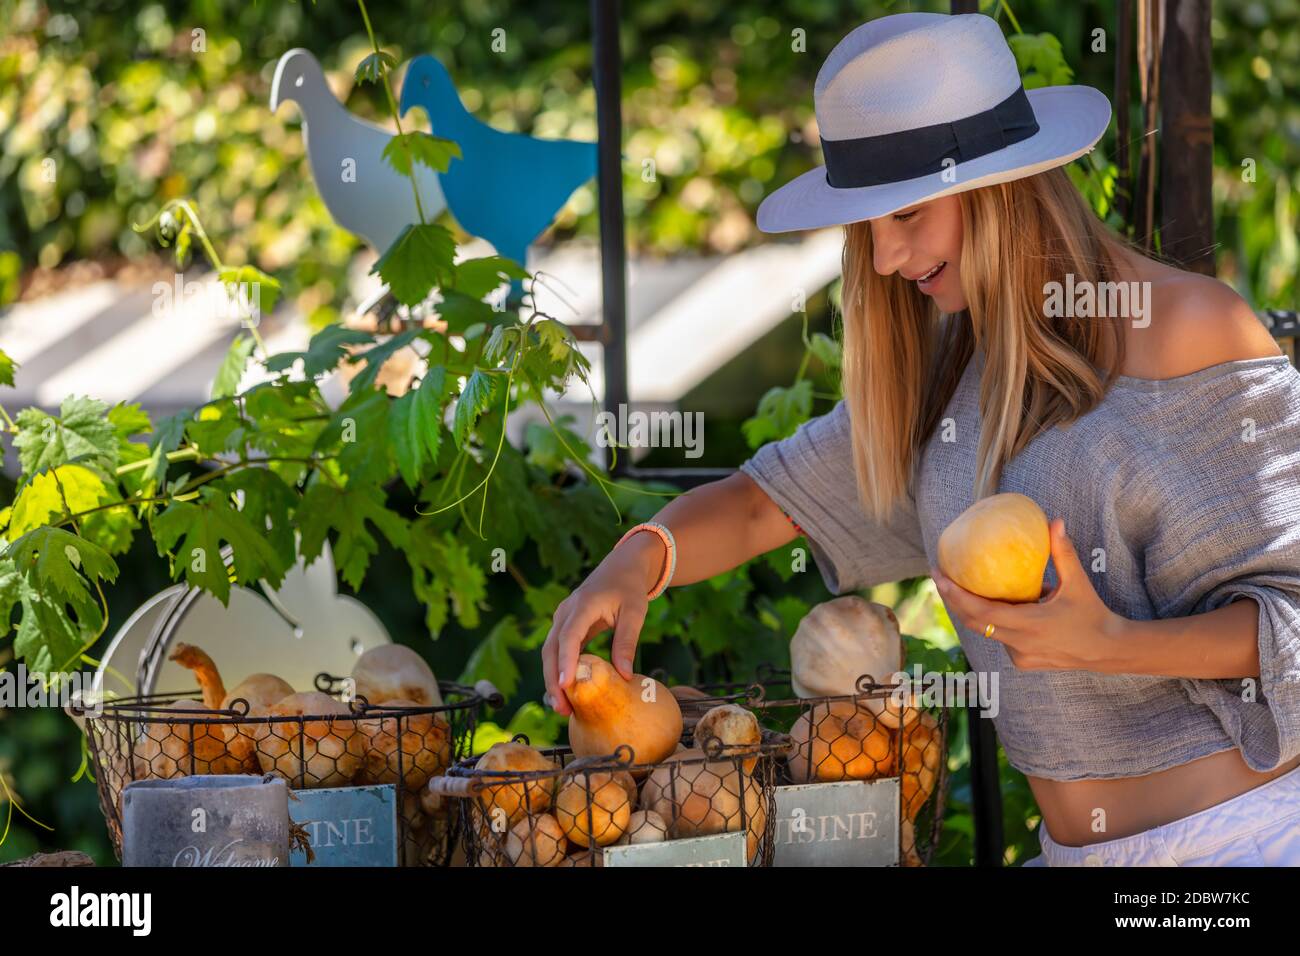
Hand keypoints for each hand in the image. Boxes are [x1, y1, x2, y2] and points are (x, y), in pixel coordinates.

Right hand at [541, 537, 659, 715]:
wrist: (622, 566)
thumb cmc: (629, 587)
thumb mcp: (635, 612)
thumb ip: (626, 642)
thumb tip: (624, 675)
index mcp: (583, 605)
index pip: (569, 636)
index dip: (566, 662)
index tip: (565, 686)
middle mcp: (566, 612)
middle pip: (551, 649)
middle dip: (553, 680)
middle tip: (562, 708)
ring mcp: (562, 618)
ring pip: (550, 652)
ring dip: (553, 679)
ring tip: (563, 708)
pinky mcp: (565, 626)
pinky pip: (557, 651)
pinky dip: (558, 671)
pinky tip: (566, 692)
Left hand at [929, 518, 1130, 671]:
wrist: (1107, 651)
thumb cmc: (1092, 614)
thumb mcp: (1077, 583)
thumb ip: (1063, 553)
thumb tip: (1054, 521)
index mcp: (1030, 624)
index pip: (981, 613)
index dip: (957, 596)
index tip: (940, 576)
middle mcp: (1020, 644)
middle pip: (973, 623)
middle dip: (953, 600)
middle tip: (940, 576)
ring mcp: (1019, 656)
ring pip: (986, 632)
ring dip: (972, 612)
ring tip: (957, 586)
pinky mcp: (1022, 662)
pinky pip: (1000, 639)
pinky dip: (993, 623)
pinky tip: (991, 604)